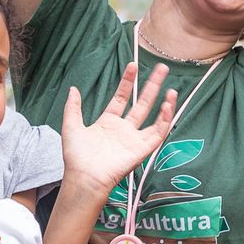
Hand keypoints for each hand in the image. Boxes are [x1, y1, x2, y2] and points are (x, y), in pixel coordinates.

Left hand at [60, 63, 176, 195]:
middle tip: (162, 68)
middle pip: (142, 103)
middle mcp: (124, 130)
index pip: (121, 98)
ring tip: (171, 89)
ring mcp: (134, 139)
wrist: (84, 177)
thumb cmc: (76, 157)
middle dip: (152, 86)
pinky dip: (165, 121)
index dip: (127, 82)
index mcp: (108, 123)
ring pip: (155, 118)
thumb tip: (73, 89)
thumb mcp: (71, 126)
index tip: (133, 66)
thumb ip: (72, 107)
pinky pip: (158, 133)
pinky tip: (167, 106)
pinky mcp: (143, 150)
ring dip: (165, 104)